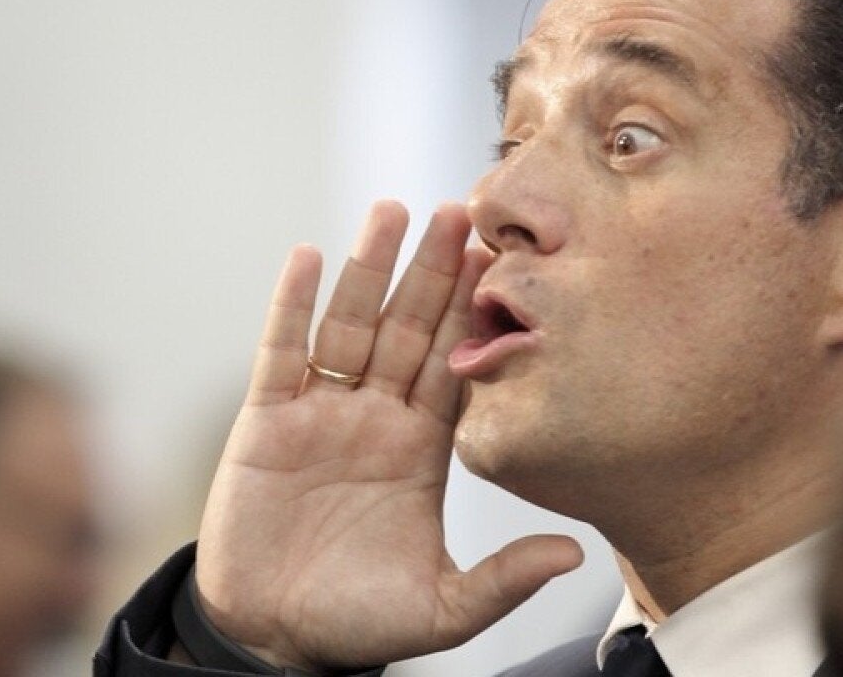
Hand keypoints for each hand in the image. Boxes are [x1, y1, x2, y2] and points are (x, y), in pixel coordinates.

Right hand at [194, 201, 583, 671]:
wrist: (273, 638)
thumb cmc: (356, 623)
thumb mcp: (442, 608)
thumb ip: (503, 578)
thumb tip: (574, 553)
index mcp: (421, 449)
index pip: (455, 365)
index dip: (477, 315)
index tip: (506, 261)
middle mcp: (375, 417)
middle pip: (409, 327)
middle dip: (434, 271)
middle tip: (462, 209)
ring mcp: (320, 411)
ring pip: (350, 324)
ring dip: (371, 267)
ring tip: (393, 210)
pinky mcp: (267, 419)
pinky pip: (283, 350)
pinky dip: (294, 303)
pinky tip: (311, 256)